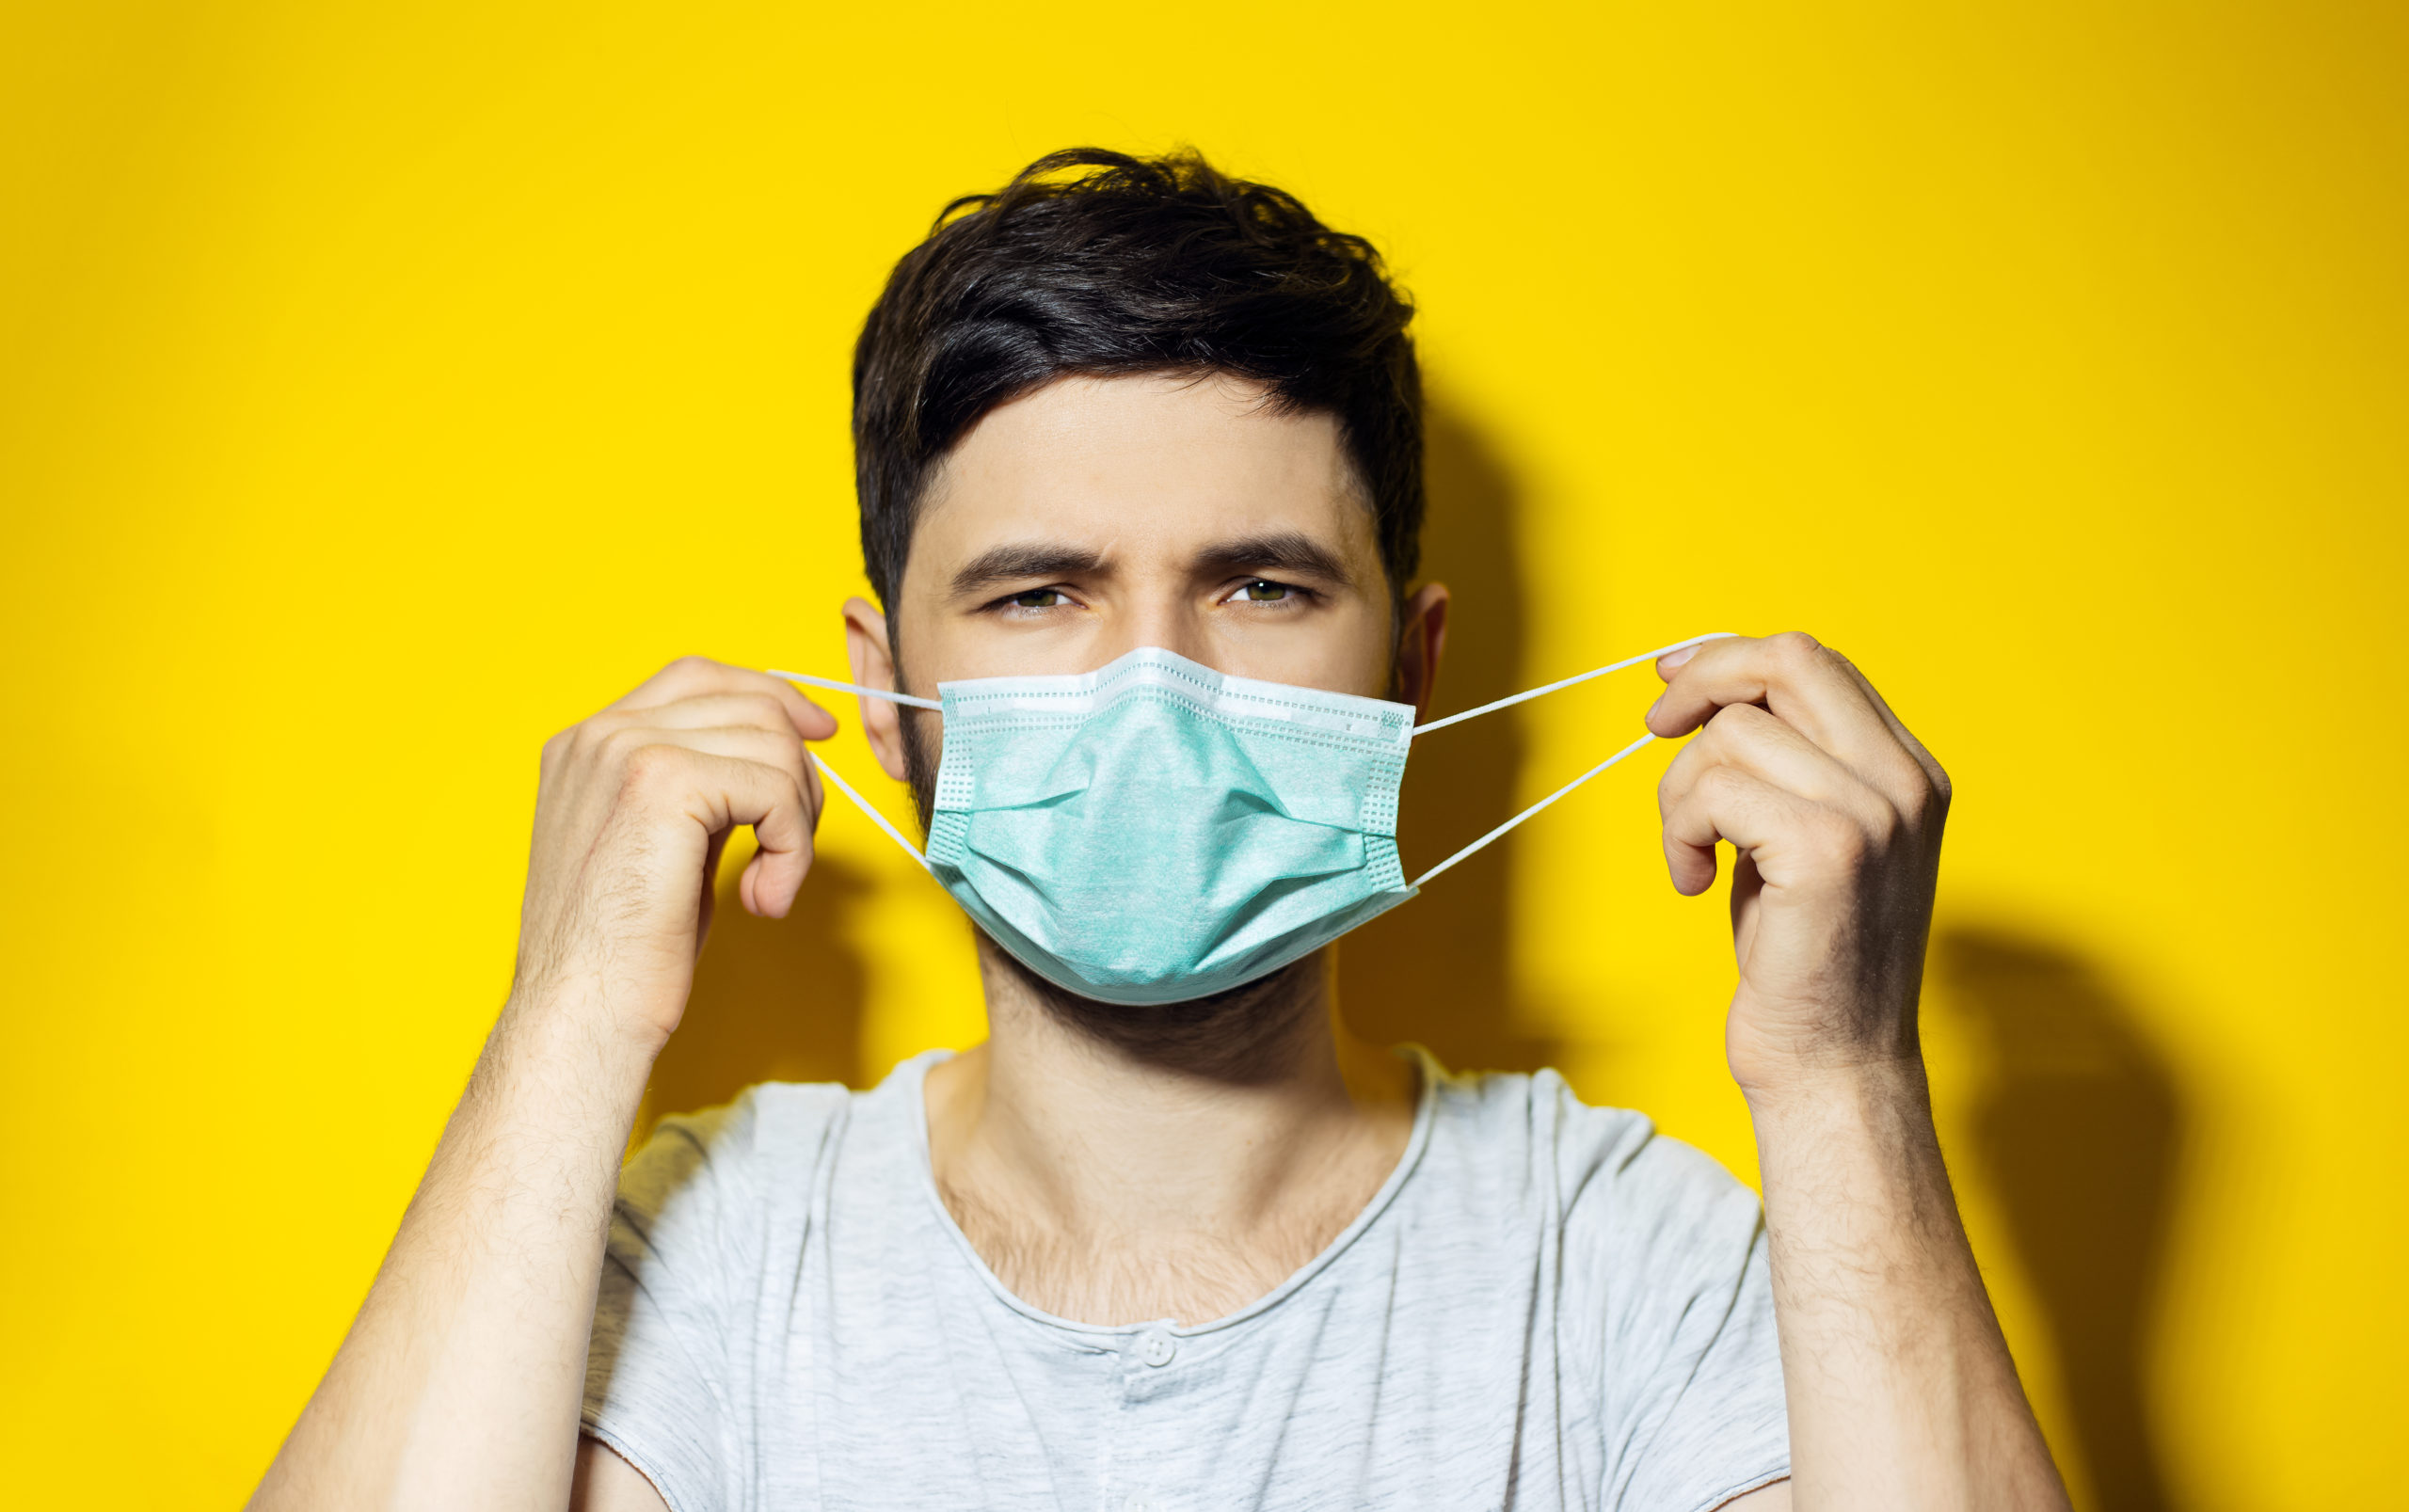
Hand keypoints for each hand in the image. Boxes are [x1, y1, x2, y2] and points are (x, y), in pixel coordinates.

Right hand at [511, 656, 835, 1048]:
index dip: (769, 695)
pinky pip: (776, 788)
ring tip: (770, 885)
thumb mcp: (657, 844)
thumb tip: (780, 752)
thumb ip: (698, 787)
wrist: (580, 1012)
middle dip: (796, 773)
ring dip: (797, 822)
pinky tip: (764, 899)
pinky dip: (792, 848)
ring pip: (773, 744)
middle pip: (748, 702)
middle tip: (788, 848)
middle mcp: (600, 733)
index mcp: (587, 742)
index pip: (697, 676)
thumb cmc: (623, 951)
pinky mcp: (665, 782)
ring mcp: (627, 750)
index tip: (816, 735)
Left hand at [1648, 633, 1949, 1099]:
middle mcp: (1906, 782)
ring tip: (1693, 856)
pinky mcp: (1827, 850)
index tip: (1675, 678)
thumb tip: (1707, 686)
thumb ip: (1785, 765)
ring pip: (1732, 734)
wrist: (1836, 1069)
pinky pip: (1713, 790)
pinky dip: (1680, 833)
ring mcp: (1874, 813)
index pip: (1817, 664)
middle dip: (1702, 679)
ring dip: (1681, 793)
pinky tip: (1695, 883)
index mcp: (1910, 772)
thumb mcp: (1805, 841)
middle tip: (1656, 726)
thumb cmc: (1806, 961)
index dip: (1732, 657)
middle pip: (1787, 661)